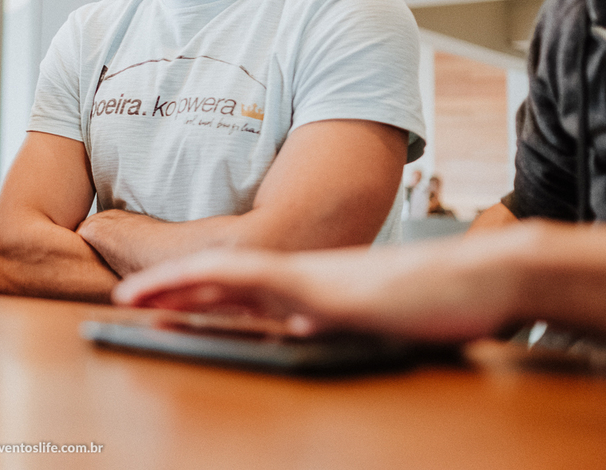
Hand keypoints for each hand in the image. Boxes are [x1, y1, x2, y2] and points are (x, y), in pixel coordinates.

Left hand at [112, 239, 526, 342]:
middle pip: (218, 280)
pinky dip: (222, 282)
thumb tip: (300, 330)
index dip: (191, 295)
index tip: (153, 307)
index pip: (235, 292)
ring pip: (226, 275)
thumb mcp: (368, 322)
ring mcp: (310, 278)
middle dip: (168, 289)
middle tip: (122, 301)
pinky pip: (263, 280)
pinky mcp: (327, 287)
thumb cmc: (433, 307)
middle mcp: (300, 279)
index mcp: (306, 292)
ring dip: (177, 285)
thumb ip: (330, 322)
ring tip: (131, 297)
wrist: (482, 282)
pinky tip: (192, 285)